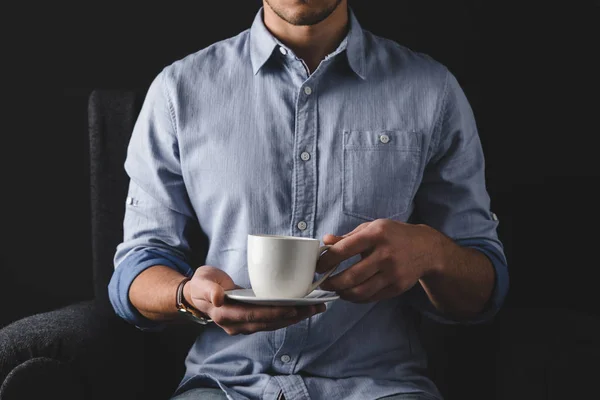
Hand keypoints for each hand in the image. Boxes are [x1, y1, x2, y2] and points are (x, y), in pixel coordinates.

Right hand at [186, 266, 324, 334]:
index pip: (254, 316)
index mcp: (225, 315)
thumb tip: (219, 297)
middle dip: (293, 316)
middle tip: (314, 307)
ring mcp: (244, 325)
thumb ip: (209, 289)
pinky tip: (303, 309)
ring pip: (273, 324)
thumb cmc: (201, 284)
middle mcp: (237, 324)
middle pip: (269, 322)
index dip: (274, 313)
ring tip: (315, 308)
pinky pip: (272, 320)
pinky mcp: (251, 320)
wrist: (196, 294)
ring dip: (295, 317)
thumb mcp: (202, 283)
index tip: (293, 308)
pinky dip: (288, 315)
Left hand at [316, 219, 446, 302]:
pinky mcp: (397, 287)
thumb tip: (325, 241)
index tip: (318, 266)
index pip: (344, 250)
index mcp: (376, 235)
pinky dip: (357, 298)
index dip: (327, 260)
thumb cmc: (393, 235)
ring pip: (361, 291)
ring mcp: (393, 273)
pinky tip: (349, 293)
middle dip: (332, 283)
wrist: (426, 248)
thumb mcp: (372, 228)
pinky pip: (371, 297)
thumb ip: (347, 237)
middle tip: (322, 283)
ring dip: (342, 293)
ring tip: (335, 289)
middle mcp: (385, 254)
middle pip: (351, 276)